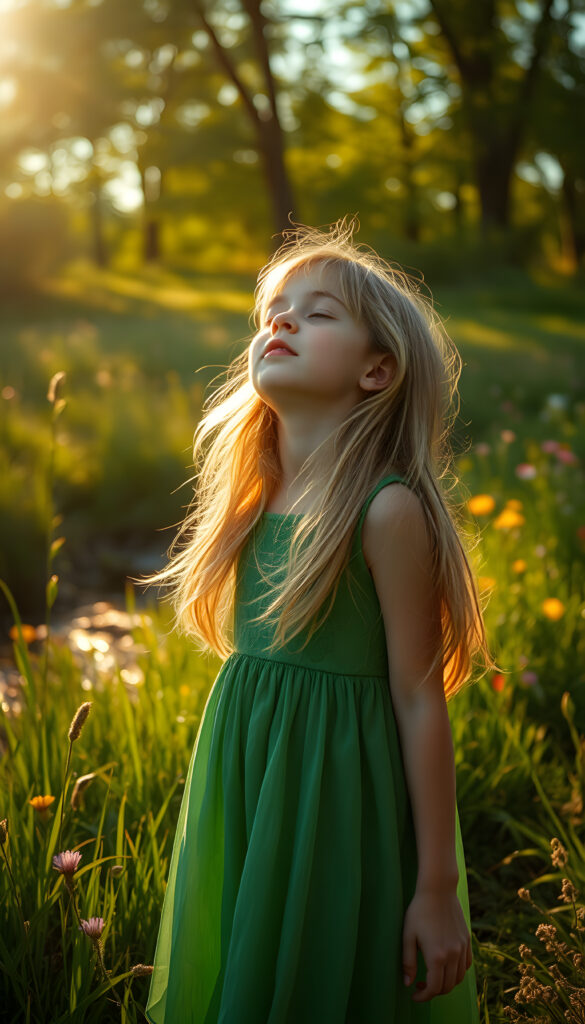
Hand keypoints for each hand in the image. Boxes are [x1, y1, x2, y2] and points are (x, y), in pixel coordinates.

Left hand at [402, 887, 471, 1001]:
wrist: (438, 890)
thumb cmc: (419, 911)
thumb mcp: (408, 935)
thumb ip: (408, 962)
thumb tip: (408, 983)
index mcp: (436, 956)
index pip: (433, 988)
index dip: (423, 996)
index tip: (414, 995)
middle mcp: (452, 955)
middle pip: (447, 986)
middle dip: (433, 992)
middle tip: (420, 986)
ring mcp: (462, 948)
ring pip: (459, 978)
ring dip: (446, 984)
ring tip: (432, 977)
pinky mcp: (467, 940)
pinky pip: (466, 965)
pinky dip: (458, 972)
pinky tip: (446, 967)